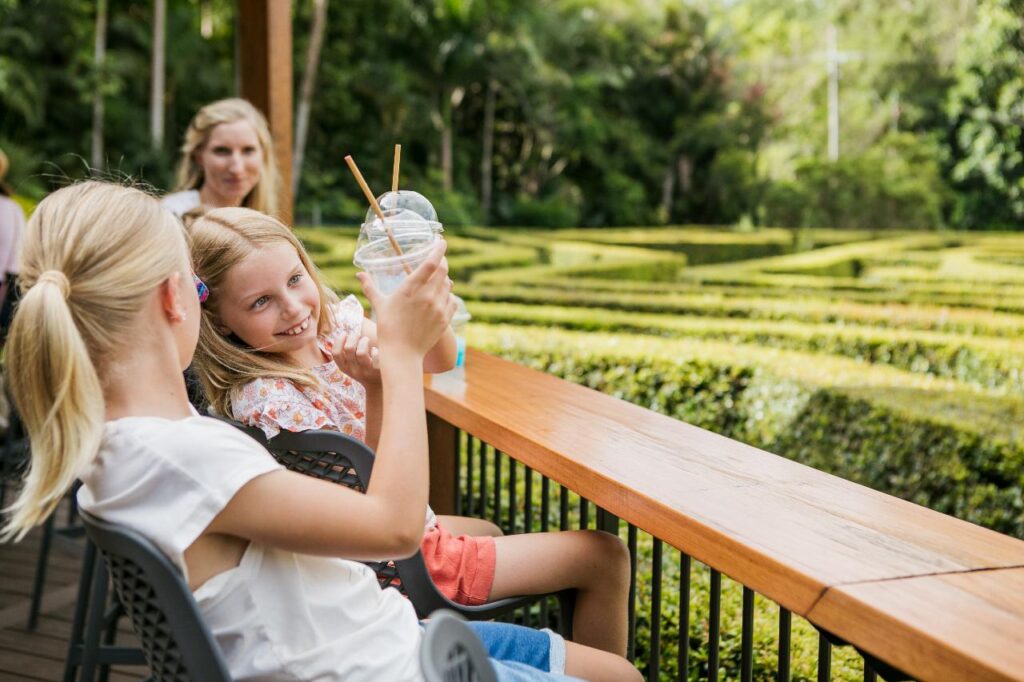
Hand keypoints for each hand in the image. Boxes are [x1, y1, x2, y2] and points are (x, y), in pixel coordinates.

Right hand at [331, 332, 380, 387]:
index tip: (345, 333)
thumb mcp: (351, 364)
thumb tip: (344, 333)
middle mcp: (354, 370)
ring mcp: (366, 371)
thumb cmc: (364, 368)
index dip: (339, 340)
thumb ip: (346, 352)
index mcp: (345, 367)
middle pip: (349, 348)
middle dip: (354, 336)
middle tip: (358, 335)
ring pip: (361, 352)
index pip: (336, 353)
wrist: (378, 386)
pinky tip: (376, 351)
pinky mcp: (378, 371)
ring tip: (367, 340)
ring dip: (364, 341)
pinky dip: (376, 350)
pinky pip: (376, 357)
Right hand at [358, 240, 456, 358]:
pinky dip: (449, 295)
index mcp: (411, 288)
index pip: (431, 262)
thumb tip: (359, 274)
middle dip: (442, 261)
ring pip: (448, 284)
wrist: (402, 353)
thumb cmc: (388, 328)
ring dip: (444, 279)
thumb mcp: (380, 304)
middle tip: (439, 258)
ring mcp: (439, 307)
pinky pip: (453, 300)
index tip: (441, 241)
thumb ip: (370, 287)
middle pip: (443, 270)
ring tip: (437, 278)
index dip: (438, 249)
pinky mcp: (445, 319)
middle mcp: (428, 296)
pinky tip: (443, 296)